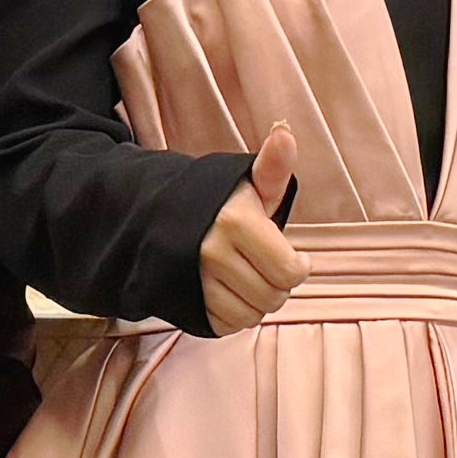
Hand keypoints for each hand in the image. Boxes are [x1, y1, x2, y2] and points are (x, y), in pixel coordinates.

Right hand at [196, 128, 302, 332]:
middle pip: (272, 297)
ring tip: (248, 279)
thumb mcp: (248, 183)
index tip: (295, 258)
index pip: (289, 271)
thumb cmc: (219, 203)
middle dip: (277, 286)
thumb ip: (272, 167)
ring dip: (256, 302)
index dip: (298, 268)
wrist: (158, 219)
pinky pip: (226, 325)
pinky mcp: (185, 303)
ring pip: (250, 315)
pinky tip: (229, 292)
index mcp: (236, 221)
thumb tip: (285, 132)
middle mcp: (212, 252)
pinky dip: (233, 315)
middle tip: (268, 269)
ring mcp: (195, 280)